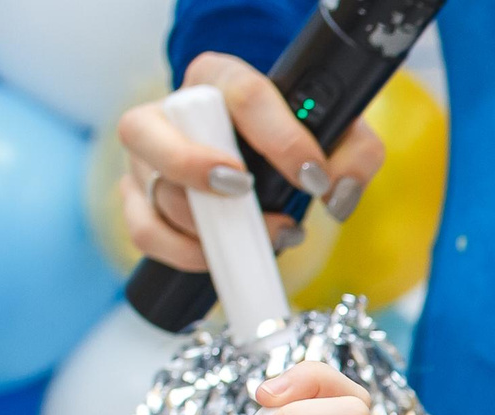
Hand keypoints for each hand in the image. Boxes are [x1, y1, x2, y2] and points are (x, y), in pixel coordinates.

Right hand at [116, 53, 387, 270]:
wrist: (266, 158)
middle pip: (144, 129)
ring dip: (210, 225)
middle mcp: (168, 112)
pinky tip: (224, 255)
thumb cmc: (295, 139)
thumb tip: (336, 195)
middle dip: (191, 164)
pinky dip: (185, 252)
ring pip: (154, 191)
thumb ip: (355, 155)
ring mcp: (146, 159)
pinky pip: (146, 232)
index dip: (279, 137)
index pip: (240, 94)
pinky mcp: (139, 200)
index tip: (313, 177)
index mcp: (218, 79)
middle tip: (243, 190)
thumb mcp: (339, 136)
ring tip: (266, 235)